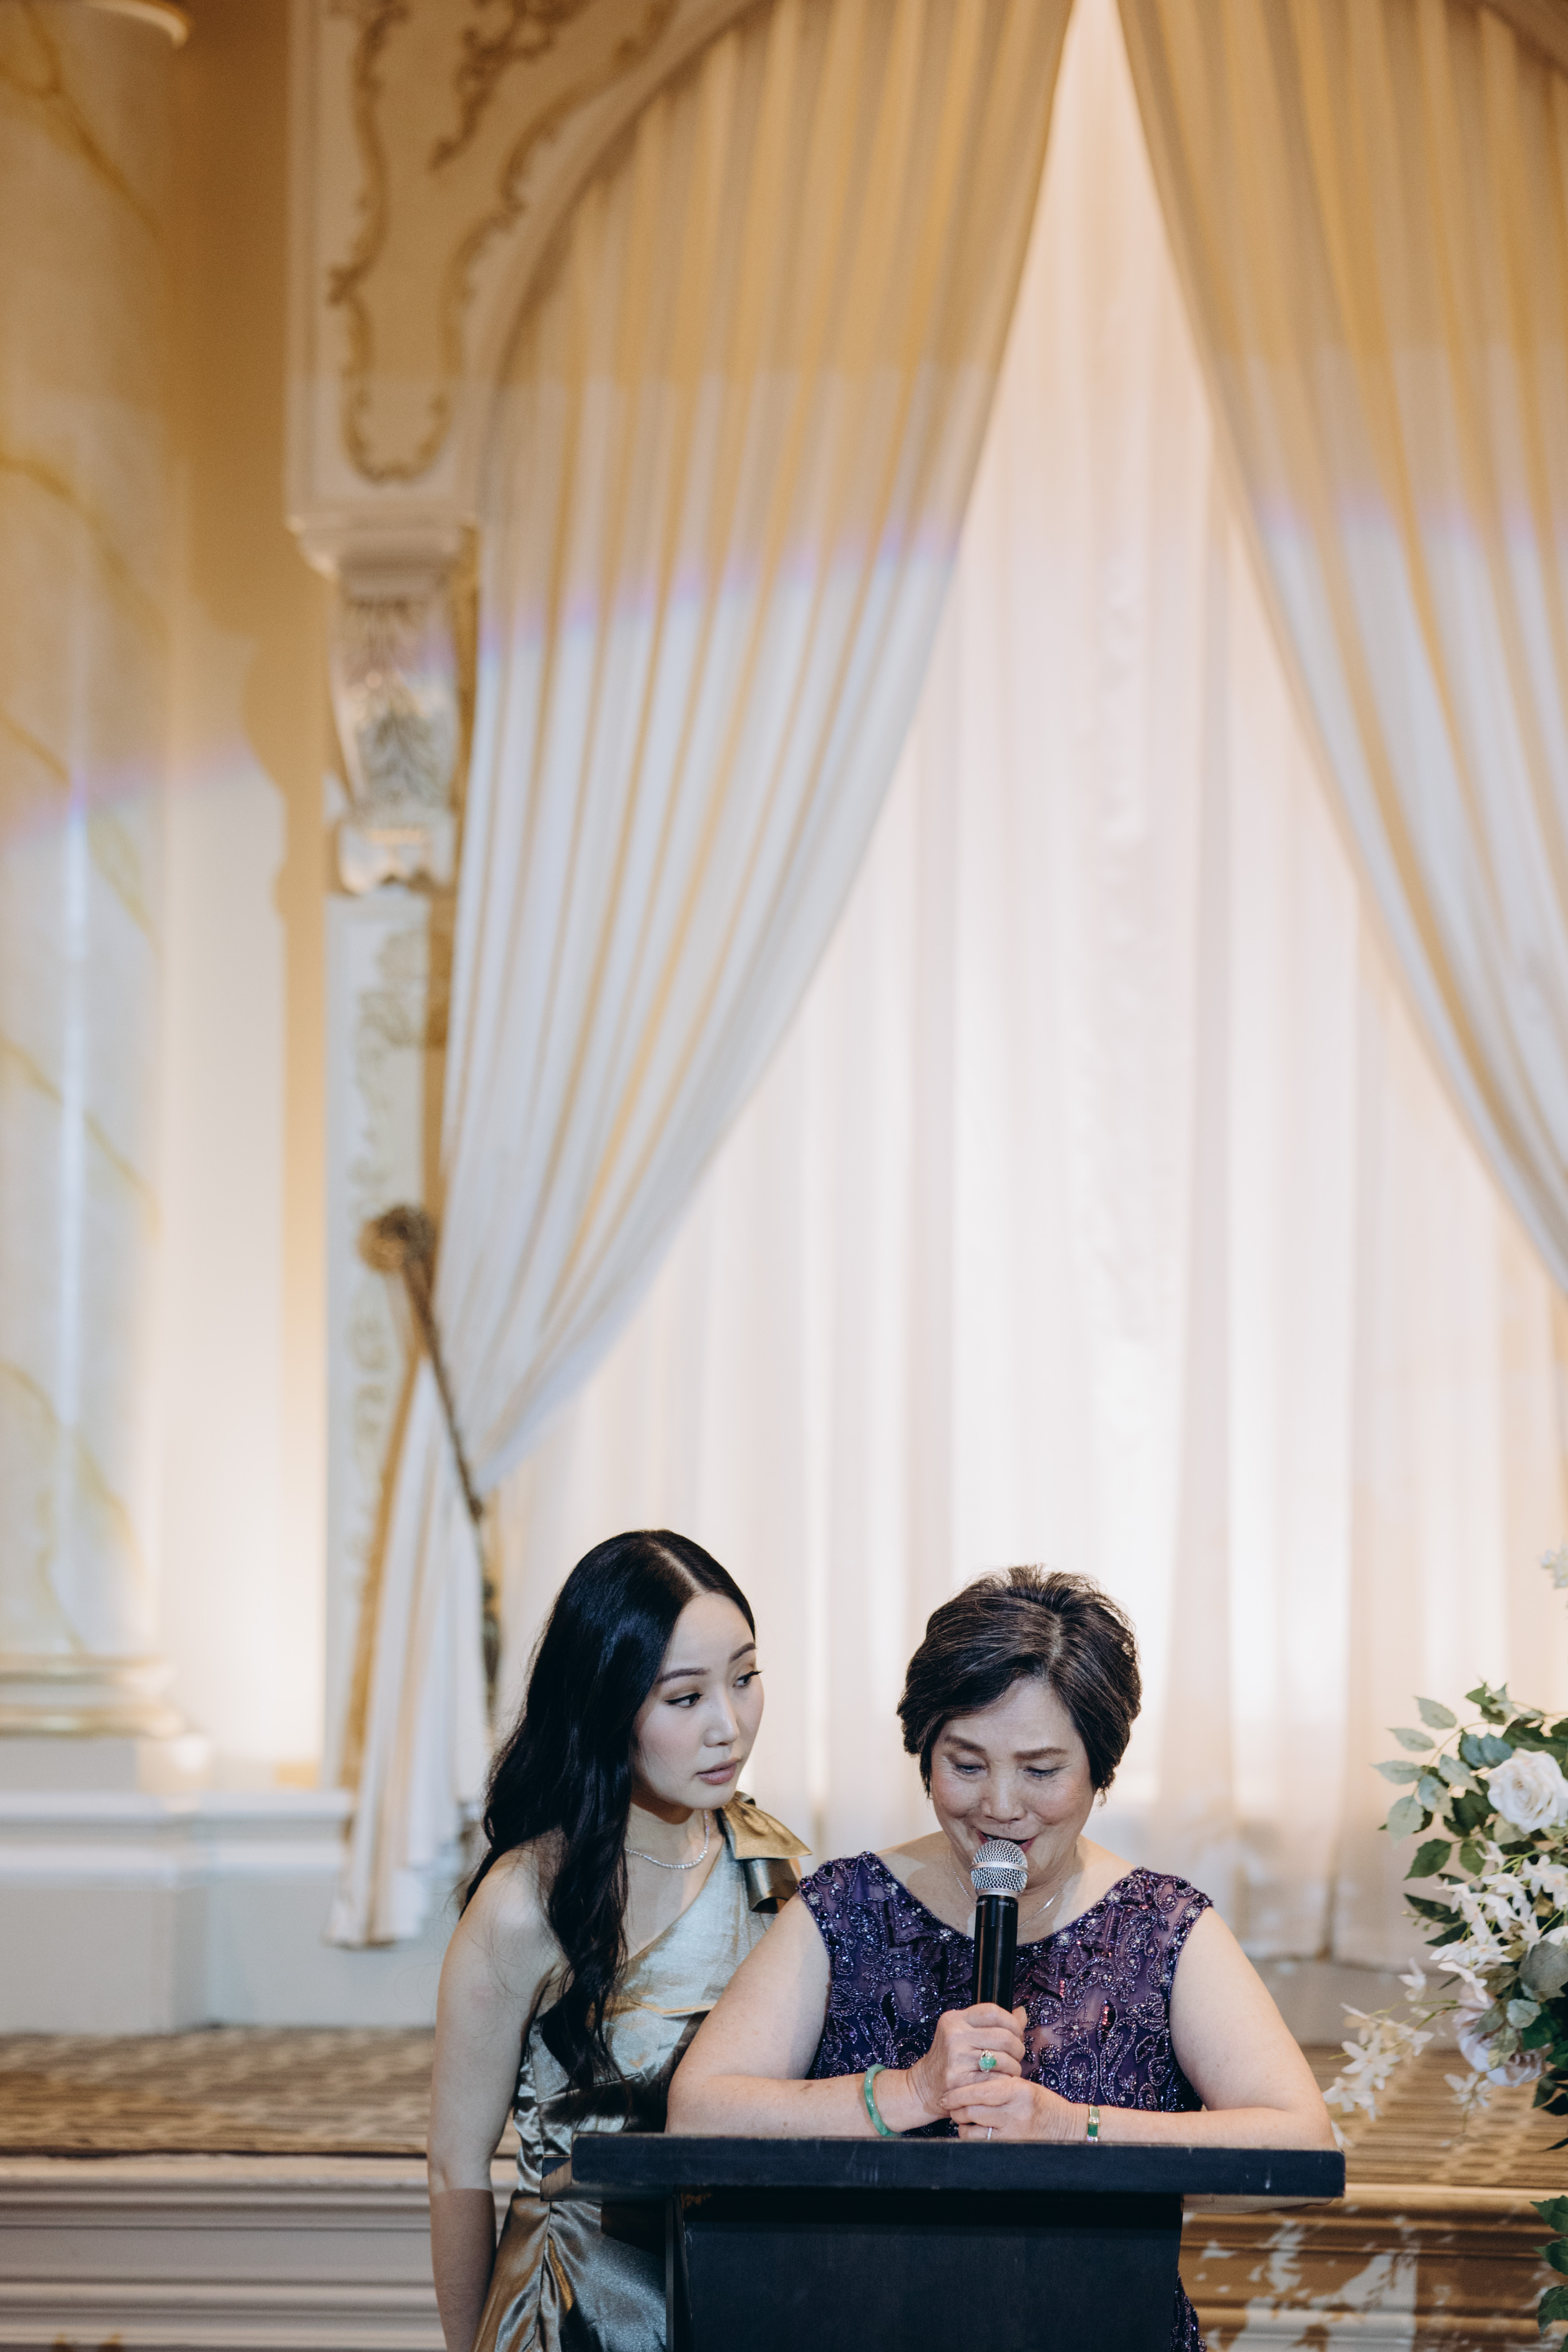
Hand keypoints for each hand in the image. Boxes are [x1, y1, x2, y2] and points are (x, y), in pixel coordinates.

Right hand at [896, 2004, 1026, 2128]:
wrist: (924, 2087)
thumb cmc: (950, 2059)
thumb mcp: (964, 2034)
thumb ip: (992, 2024)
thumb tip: (1021, 2013)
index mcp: (955, 2019)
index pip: (993, 2011)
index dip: (1012, 2022)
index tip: (1016, 2033)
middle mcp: (954, 2036)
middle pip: (1003, 2036)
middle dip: (1017, 2048)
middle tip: (1016, 2056)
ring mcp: (956, 2059)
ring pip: (1004, 2060)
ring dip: (1014, 2068)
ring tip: (1009, 2070)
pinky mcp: (960, 2082)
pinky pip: (997, 2080)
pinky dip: (1005, 2082)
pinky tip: (1001, 2082)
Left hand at [948, 2073, 1084, 2141]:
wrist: (1067, 2128)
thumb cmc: (1042, 2104)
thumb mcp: (1025, 2086)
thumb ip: (999, 2080)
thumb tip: (971, 2074)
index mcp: (1018, 2090)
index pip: (980, 2090)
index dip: (958, 2093)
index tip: (946, 2095)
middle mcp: (1015, 2112)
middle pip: (972, 2111)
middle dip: (956, 2109)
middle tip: (950, 2106)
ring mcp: (1014, 2133)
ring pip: (972, 2131)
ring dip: (962, 2126)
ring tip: (962, 2119)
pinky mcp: (1012, 2147)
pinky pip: (982, 2144)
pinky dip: (972, 2138)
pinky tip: (973, 2132)